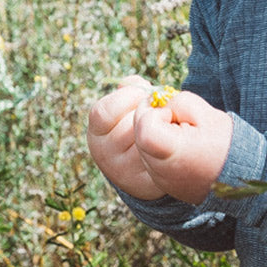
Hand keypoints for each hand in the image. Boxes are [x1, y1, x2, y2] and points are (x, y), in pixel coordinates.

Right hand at [87, 75, 164, 199]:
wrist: (153, 164)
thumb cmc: (140, 125)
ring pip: (145, 142)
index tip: (141, 95)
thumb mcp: (129, 106)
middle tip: (159, 112)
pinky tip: (170, 143)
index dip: (126, 98)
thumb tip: (134, 83)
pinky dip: (168, 147)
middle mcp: (104, 155)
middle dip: (148, 114)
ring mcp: (122, 172)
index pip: (102, 112)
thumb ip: (130, 89)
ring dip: (162, 129)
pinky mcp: (143, 183)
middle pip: (129, 126)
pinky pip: (159, 158)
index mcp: (96, 133)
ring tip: (166, 126)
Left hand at [133, 90, 232, 203]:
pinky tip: (180, 148)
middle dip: (153, 119)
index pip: (144, 124)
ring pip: (141, 146)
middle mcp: (159, 170)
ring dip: (156, 134)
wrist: (240, 176)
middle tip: (176, 120)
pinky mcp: (161, 184)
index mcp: (172, 152)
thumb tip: (154, 103)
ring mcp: (159, 180)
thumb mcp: (205, 113)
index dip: (155, 112)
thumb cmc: (225, 142)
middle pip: (138, 134)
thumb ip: (176, 102)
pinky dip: (161, 149)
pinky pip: (150, 159)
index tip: (173, 115)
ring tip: (181, 135)